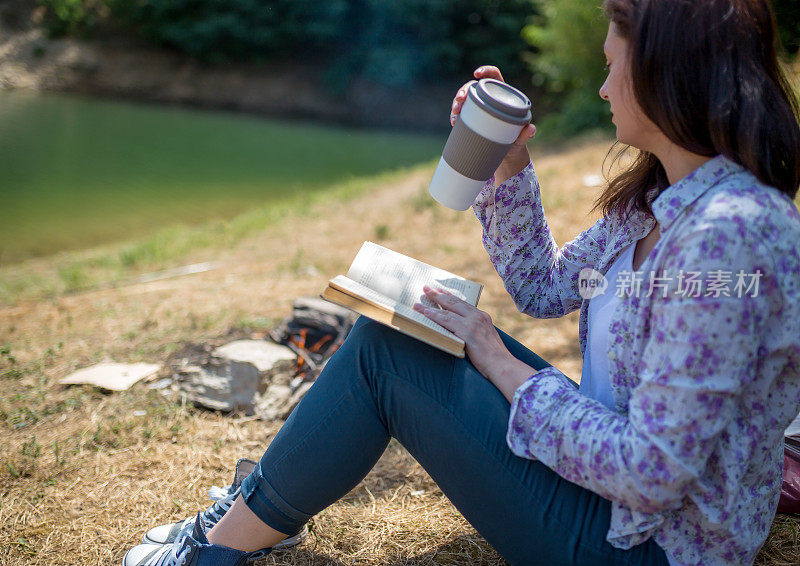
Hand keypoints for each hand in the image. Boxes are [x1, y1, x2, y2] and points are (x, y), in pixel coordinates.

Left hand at [413, 285, 535, 400]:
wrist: (503, 366)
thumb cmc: (494, 358)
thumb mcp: (485, 339)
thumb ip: (474, 332)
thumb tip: (459, 333)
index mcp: (482, 317)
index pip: (462, 303)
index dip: (449, 296)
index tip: (439, 290)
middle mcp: (478, 316)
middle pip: (453, 302)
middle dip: (438, 294)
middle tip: (426, 288)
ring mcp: (473, 323)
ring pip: (447, 311)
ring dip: (430, 306)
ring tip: (418, 304)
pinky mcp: (467, 332)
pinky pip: (447, 321)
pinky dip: (435, 317)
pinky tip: (425, 314)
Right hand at [450, 66, 536, 185]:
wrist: (506, 154)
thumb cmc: (516, 140)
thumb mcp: (521, 137)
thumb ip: (526, 133)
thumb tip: (530, 128)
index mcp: (502, 95)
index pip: (494, 76)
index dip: (486, 71)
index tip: (476, 74)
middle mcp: (488, 99)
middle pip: (473, 87)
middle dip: (463, 90)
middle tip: (459, 100)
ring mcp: (478, 109)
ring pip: (464, 100)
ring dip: (456, 104)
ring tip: (455, 114)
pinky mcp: (471, 119)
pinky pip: (461, 114)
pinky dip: (455, 116)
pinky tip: (453, 122)